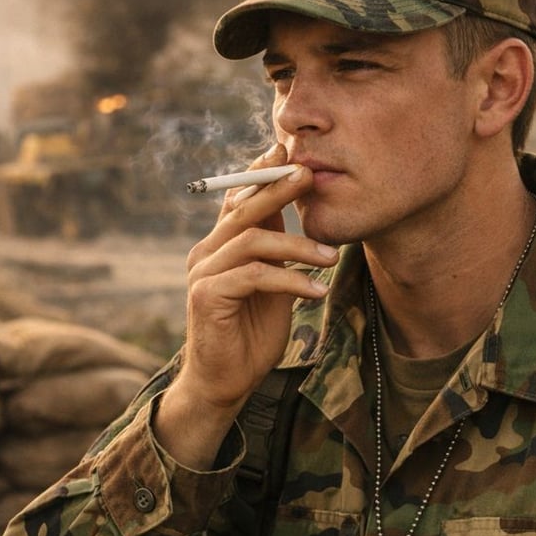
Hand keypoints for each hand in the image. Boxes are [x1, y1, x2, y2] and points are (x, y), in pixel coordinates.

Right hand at [154, 145, 337, 467]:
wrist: (224, 384)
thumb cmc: (250, 337)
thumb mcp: (273, 289)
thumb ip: (280, 256)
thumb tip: (307, 224)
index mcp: (220, 246)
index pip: (239, 199)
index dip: (261, 173)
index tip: (288, 152)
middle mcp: (206, 252)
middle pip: (243, 209)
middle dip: (278, 188)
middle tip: (310, 174)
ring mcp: (202, 273)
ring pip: (252, 241)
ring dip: (298, 246)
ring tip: (332, 257)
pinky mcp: (206, 296)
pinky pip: (253, 276)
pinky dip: (289, 280)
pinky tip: (316, 291)